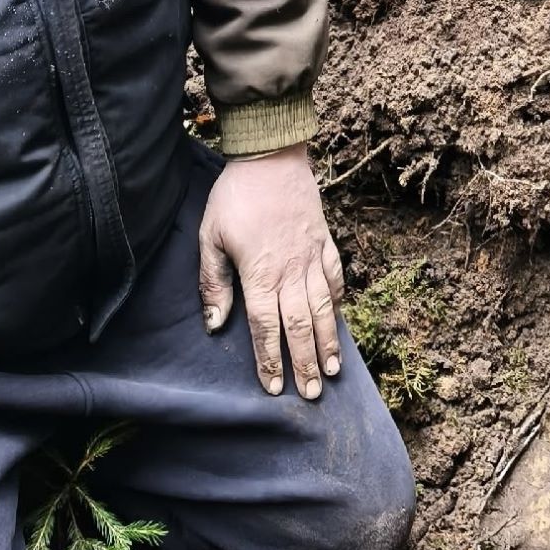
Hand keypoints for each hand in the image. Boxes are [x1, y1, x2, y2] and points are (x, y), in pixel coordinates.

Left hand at [199, 144, 344, 398]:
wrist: (271, 154)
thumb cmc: (236, 195)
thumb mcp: (210, 236)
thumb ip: (213, 282)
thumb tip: (215, 324)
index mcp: (260, 273)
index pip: (267, 328)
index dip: (271, 361)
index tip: (275, 388)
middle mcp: (291, 271)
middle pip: (300, 326)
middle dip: (306, 364)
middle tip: (312, 395)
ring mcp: (312, 256)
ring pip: (323, 308)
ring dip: (329, 342)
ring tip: (334, 371)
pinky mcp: (324, 241)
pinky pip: (335, 277)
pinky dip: (338, 301)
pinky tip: (339, 318)